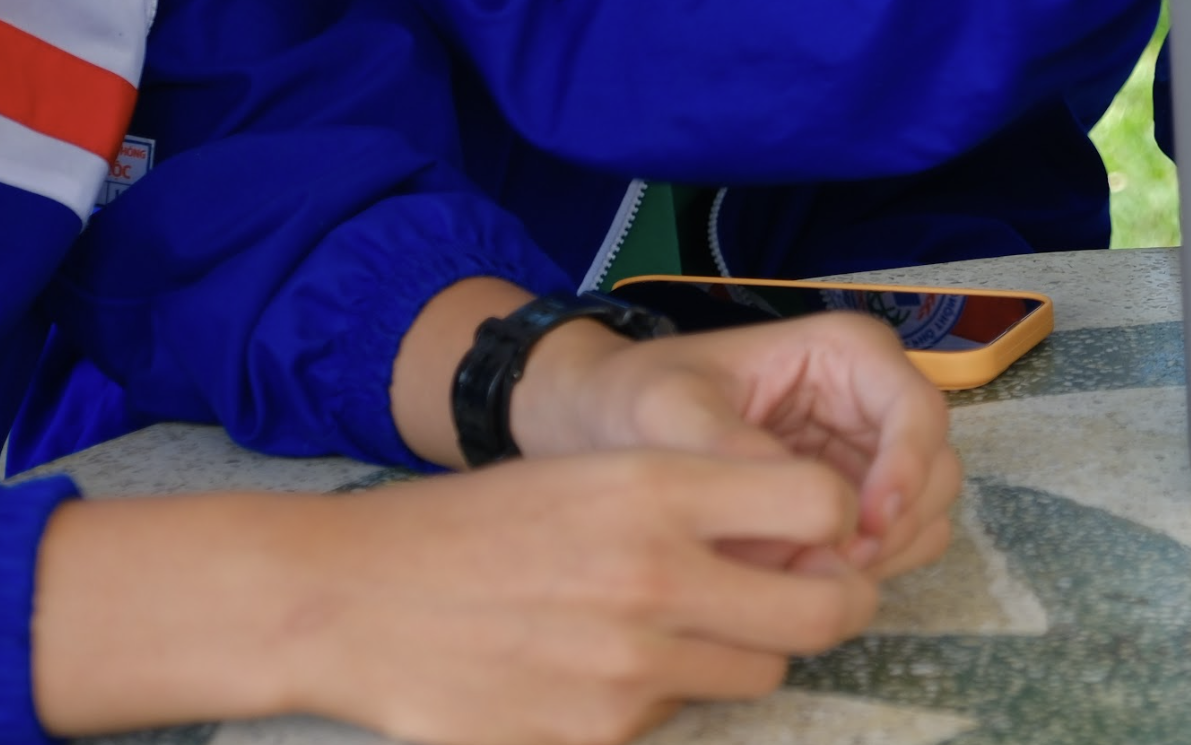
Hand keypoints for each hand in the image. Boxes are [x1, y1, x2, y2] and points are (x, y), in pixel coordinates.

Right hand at [32, 449, 878, 744]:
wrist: (352, 599)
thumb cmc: (481, 525)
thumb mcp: (597, 472)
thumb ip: (706, 496)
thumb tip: (813, 533)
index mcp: (657, 487)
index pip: (823, 503)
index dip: (839, 520)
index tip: (824, 529)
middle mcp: (656, 575)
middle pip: (824, 611)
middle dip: (833, 604)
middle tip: (811, 597)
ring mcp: (630, 666)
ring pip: (761, 673)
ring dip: (744, 653)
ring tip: (685, 626)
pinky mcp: (600, 735)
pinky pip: (680, 717)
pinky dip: (665, 697)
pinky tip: (604, 666)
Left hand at [514, 310, 960, 576]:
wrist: (599, 421)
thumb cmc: (636, 396)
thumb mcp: (670, 412)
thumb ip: (732, 457)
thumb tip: (797, 529)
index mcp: (845, 353)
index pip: (917, 410)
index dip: (907, 470)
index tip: (865, 528)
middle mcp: (868, 400)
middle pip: (935, 469)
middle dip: (894, 524)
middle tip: (828, 569)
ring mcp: (864, 454)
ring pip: (923, 513)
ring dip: (882, 554)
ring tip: (804, 577)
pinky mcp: (848, 501)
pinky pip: (890, 544)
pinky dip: (863, 570)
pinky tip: (801, 580)